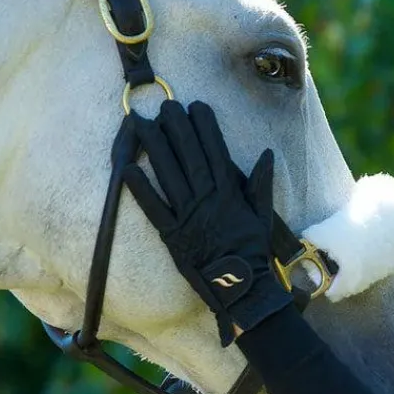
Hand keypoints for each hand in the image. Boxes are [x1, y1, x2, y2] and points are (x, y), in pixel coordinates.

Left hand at [123, 100, 293, 346]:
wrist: (242, 288)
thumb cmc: (254, 251)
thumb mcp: (263, 214)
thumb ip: (262, 182)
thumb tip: (268, 154)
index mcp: (230, 193)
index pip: (216, 152)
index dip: (205, 128)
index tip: (196, 107)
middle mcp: (208, 200)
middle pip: (189, 157)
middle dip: (177, 128)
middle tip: (165, 105)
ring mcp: (189, 216)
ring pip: (169, 175)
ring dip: (155, 148)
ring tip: (141, 124)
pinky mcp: (173, 235)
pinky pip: (154, 208)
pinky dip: (140, 189)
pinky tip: (126, 168)